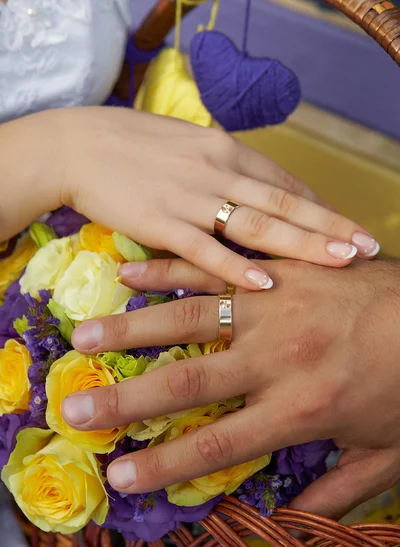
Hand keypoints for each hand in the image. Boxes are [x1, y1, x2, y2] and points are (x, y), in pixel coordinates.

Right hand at [1, 108, 378, 290]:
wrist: (78, 146)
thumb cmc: (133, 146)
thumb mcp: (188, 145)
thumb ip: (224, 167)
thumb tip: (254, 188)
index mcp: (226, 150)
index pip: (285, 182)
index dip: (320, 207)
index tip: (349, 227)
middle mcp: (218, 171)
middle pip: (285, 203)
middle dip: (330, 227)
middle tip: (367, 247)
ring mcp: (192, 197)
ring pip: (257, 225)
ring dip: (302, 244)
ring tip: (340, 261)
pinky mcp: (162, 223)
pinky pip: (207, 248)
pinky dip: (238, 267)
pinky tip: (267, 283)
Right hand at [65, 257, 399, 521]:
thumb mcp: (387, 456)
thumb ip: (337, 490)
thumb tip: (293, 525)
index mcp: (299, 409)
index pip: (216, 444)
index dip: (163, 465)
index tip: (117, 477)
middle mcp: (277, 358)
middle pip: (186, 380)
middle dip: (125, 398)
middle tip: (73, 407)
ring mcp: (275, 307)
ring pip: (189, 315)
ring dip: (132, 327)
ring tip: (84, 334)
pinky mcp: (280, 271)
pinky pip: (215, 268)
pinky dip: (169, 271)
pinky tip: (129, 273)